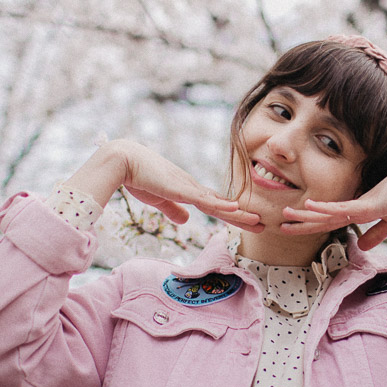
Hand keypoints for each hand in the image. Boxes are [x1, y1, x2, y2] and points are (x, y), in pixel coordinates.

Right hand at [64, 140, 262, 231]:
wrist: (123, 160)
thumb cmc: (138, 177)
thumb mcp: (159, 199)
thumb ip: (173, 209)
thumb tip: (187, 221)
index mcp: (188, 190)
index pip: (215, 205)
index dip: (232, 215)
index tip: (248, 222)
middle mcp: (193, 187)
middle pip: (222, 205)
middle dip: (242, 217)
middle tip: (262, 225)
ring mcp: (187, 187)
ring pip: (217, 204)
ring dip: (237, 214)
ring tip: (257, 221)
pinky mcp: (179, 188)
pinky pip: (202, 199)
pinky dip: (219, 204)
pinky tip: (234, 209)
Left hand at [281, 157, 386, 248]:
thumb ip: (376, 235)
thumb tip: (362, 247)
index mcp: (359, 210)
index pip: (331, 221)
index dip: (312, 226)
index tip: (296, 228)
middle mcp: (354, 207)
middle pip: (322, 218)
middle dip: (300, 223)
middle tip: (279, 225)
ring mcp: (358, 205)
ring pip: (325, 213)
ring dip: (304, 216)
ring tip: (284, 216)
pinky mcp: (366, 205)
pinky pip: (340, 208)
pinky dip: (323, 208)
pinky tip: (308, 207)